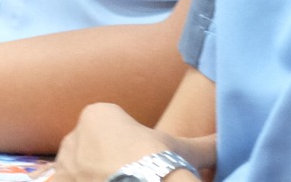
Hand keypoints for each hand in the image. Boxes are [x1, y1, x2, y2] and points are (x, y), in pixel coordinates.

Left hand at [52, 104, 194, 181]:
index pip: (109, 131)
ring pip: (74, 175)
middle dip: (103, 167)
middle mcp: (72, 138)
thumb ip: (205, 143)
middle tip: (128, 180)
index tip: (141, 167)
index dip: (127, 151)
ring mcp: (61, 169)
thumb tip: (228, 139)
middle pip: (88, 153)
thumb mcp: (184, 150)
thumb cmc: (160, 166)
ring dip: (87, 181)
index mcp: (97, 115)